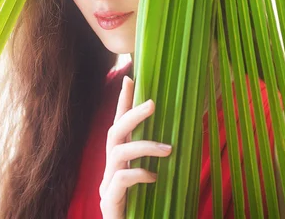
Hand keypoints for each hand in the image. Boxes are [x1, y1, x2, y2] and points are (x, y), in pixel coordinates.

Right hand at [99, 75, 172, 218]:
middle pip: (113, 132)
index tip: (130, 79)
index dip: (122, 103)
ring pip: (117, 152)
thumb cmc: (146, 211)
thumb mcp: (154, 182)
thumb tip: (178, 140)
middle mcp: (110, 170)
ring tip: (168, 149)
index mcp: (119, 162)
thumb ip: (157, 163)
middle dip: (132, 115)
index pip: (119, 126)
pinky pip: (121, 179)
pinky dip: (139, 173)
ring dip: (143, 145)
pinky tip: (154, 177)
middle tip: (152, 103)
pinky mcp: (109, 201)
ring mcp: (106, 185)